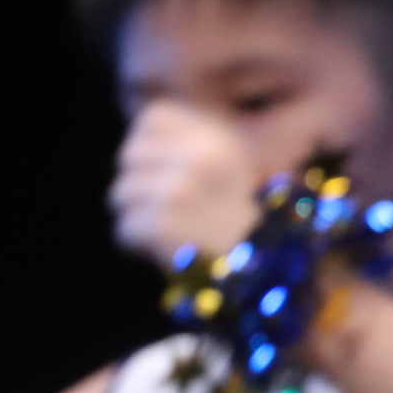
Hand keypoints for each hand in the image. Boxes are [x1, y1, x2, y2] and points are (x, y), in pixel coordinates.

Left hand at [109, 98, 261, 268]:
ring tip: (165, 231)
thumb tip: (139, 145)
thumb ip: (191, 149)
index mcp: (218, 138)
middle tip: (161, 208)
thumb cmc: (251, 224)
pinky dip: (136, 243)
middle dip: (138, 183)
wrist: (272, 274)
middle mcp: (199, 157)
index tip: (161, 166)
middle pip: (129, 157)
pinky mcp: (162, 225)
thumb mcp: (234, 170)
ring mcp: (178, 190)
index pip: (153, 118)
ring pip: (121, 194)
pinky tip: (161, 250)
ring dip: (136, 215)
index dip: (149, 142)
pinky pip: (124, 229)